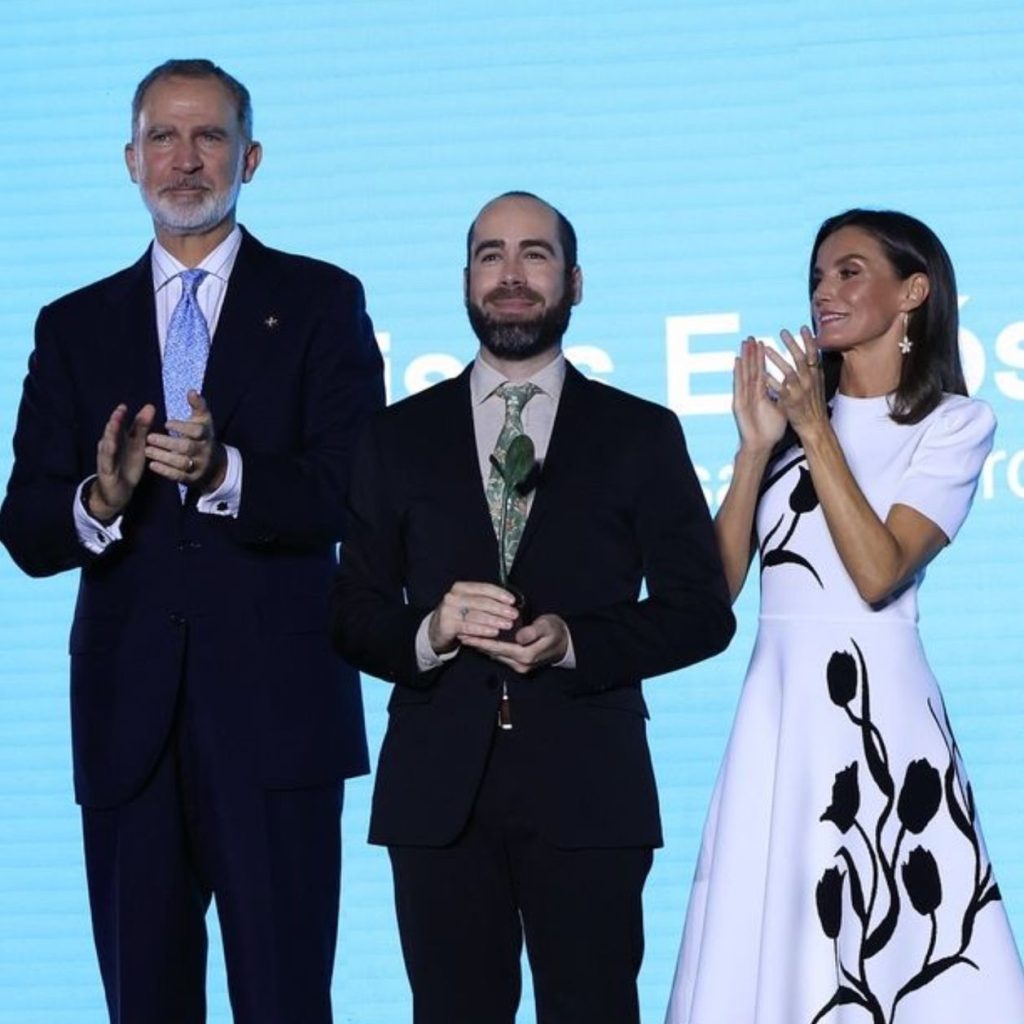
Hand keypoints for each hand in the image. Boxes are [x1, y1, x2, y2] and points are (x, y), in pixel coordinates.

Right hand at [88, 403, 156, 520]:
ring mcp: (106, 457)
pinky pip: (107, 460)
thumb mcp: (138, 446)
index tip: (128, 404)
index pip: (121, 424)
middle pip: (112, 431)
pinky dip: (109, 453)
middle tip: (121, 409)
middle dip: (116, 420)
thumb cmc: (127, 466)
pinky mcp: (106, 470)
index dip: (123, 414)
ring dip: (110, 433)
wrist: (117, 492)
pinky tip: (110, 446)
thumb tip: (150, 406)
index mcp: (119, 438)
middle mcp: (110, 445)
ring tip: (114, 422)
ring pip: (108, 443)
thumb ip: (142, 427)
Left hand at [145, 391, 225, 493]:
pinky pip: (179, 477)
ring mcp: (199, 466)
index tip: (166, 423)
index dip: (182, 427)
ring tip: (147, 450)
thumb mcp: (202, 421)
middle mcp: (204, 451)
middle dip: (168, 443)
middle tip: (149, 438)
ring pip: (182, 463)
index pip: (197, 431)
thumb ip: (197, 406)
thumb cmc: (202, 438)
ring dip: (163, 457)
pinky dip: (165, 471)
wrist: (213, 466)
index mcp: (206, 435)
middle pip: (187, 447)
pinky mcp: (192, 478)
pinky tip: (152, 465)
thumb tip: (191, 391)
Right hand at [427, 581, 518, 654]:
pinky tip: (493, 632)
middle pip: (481, 601)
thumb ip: (484, 601)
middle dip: (500, 608)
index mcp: (461, 587)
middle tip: (513, 615)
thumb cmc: (458, 616)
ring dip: (494, 620)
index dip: (500, 594)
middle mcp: (453, 596)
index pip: (484, 588)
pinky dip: (482, 630)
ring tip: (507, 624)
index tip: (512, 601)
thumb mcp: (468, 604)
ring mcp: (449, 610)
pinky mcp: (447, 624)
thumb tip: (508, 604)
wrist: (435, 630)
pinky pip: (468, 627)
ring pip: (476, 614)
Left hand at [460, 613, 569, 674]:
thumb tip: (519, 636)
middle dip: (476, 643)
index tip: (467, 632)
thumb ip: (533, 631)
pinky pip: (500, 655)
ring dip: (481, 646)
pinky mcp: (519, 664)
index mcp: (526, 655)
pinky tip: (480, 641)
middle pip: (493, 652)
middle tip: (460, 632)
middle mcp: (521, 664)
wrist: (566, 643)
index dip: (482, 639)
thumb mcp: (547, 627)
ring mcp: (519, 666)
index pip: (498, 646)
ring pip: (495, 655)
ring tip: (466, 635)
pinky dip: (489, 648)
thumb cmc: (556, 631)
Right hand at [733, 336, 786, 452]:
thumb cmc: (769, 430)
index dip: (761, 358)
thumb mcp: (781, 409)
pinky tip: (737, 361)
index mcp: (760, 394)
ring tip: (745, 343)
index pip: (760, 372)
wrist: (761, 444)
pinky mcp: (739, 402)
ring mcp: (744, 396)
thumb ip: (784, 396)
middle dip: (751, 353)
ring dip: (745, 358)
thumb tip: (792, 386)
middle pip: (751, 369)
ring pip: (745, 373)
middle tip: (751, 337)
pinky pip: (739, 385)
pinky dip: (738, 373)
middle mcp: (751, 393)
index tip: (762, 343)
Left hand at [763, 327, 827, 440]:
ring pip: (788, 371)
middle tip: (782, 332)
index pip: (814, 355)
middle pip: (801, 359)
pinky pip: (778, 389)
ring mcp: (800, 391)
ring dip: (776, 359)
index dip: (809, 341)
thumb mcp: (818, 385)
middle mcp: (810, 381)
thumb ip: (813, 371)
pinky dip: (770, 380)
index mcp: (817, 376)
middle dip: (792, 344)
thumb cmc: (814, 405)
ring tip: (765, 349)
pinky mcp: (790, 401)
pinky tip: (761, 373)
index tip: (802, 328)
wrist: (815, 426)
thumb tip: (812, 357)